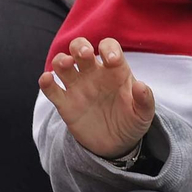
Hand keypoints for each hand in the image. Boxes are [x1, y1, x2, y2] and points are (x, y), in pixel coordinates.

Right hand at [37, 37, 154, 160]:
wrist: (116, 145)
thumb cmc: (131, 122)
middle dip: (79, 46)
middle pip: (80, 48)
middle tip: (84, 53)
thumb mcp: (144, 114)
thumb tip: (141, 86)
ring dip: (61, 60)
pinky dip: (46, 82)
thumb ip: (145, 100)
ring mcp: (78, 87)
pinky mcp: (65, 104)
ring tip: (66, 65)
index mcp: (114, 70)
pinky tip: (47, 79)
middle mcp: (93, 74)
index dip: (109, 48)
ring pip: (62, 64)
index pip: (109, 47)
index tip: (112, 60)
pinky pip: (51, 89)